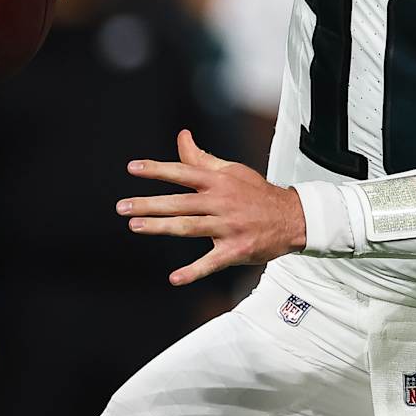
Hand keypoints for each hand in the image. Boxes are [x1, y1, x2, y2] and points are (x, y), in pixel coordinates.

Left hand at [118, 130, 307, 285]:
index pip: (183, 172)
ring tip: (135, 227)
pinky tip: (174, 278)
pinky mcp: (236, 249)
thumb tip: (182, 136)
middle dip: (149, 204)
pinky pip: (211, 262)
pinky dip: (193, 271)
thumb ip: (202, 158)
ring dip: (160, 227)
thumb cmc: (257, 193)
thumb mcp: (232, 171)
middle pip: (180, 202)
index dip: (157, 170)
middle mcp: (222, 202)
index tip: (132, 168)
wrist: (293, 218)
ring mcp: (228, 227)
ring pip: (189, 226)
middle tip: (122, 207)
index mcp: (219, 181)